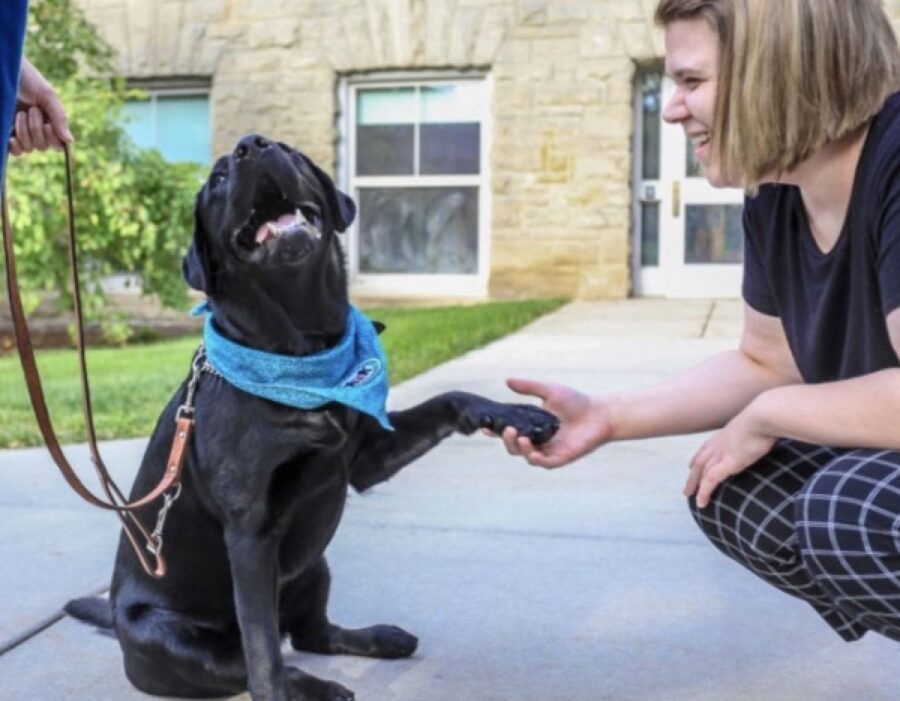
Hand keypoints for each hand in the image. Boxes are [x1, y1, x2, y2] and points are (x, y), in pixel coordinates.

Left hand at [8, 58, 72, 156]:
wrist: (5, 70)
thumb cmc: (28, 79)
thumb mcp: (48, 95)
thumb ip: (60, 118)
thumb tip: (69, 141)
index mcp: (51, 122)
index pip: (58, 144)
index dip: (53, 139)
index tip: (48, 125)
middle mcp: (38, 130)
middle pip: (43, 146)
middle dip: (37, 129)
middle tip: (31, 110)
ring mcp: (22, 133)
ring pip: (29, 148)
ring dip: (24, 132)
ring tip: (19, 113)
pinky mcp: (7, 134)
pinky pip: (15, 152)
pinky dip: (15, 147)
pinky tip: (11, 138)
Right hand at [494, 378, 611, 468]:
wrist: (600, 413)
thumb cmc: (576, 402)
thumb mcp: (549, 391)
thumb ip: (529, 387)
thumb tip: (507, 380)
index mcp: (532, 426)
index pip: (510, 431)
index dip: (496, 431)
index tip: (486, 428)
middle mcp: (538, 440)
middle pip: (514, 446)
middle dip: (506, 440)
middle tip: (507, 429)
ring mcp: (549, 451)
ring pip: (526, 455)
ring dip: (519, 448)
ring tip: (520, 436)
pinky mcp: (561, 458)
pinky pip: (543, 463)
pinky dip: (535, 459)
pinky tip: (532, 451)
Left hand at [684, 405, 775, 508]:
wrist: (765, 415)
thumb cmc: (769, 417)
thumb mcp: (760, 425)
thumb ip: (759, 432)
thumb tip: (769, 435)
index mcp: (726, 434)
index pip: (707, 447)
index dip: (700, 456)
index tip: (692, 465)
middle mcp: (720, 443)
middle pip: (700, 461)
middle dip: (692, 475)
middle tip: (687, 488)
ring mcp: (722, 453)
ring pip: (702, 472)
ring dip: (694, 485)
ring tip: (690, 496)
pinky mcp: (729, 462)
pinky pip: (711, 480)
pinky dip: (704, 492)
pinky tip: (701, 502)